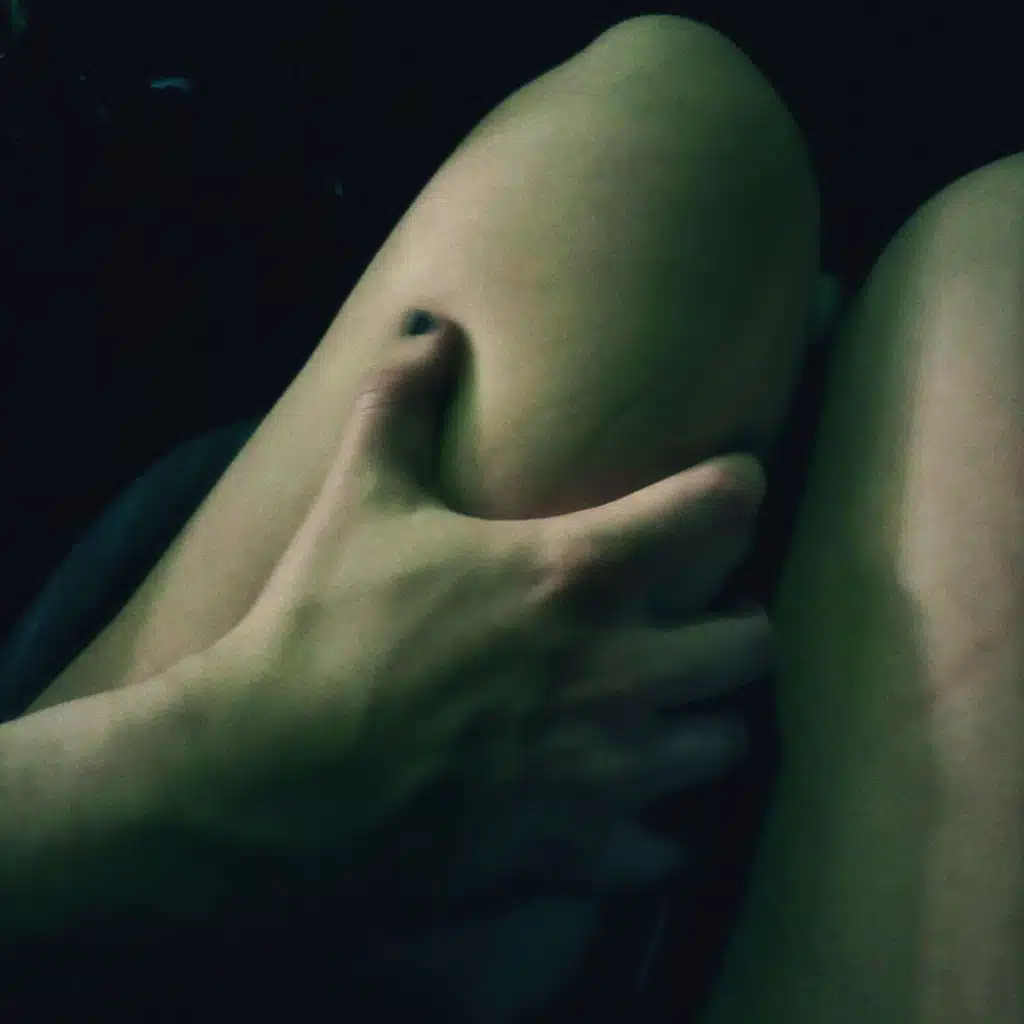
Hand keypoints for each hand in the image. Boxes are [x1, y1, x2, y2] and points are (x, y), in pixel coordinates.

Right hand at [202, 312, 773, 927]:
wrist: (271, 778)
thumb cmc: (319, 630)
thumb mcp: (358, 500)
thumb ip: (400, 403)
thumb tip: (429, 330)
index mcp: (575, 574)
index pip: (720, 509)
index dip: (736, 487)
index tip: (728, 488)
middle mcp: (614, 671)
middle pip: (755, 641)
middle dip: (735, 622)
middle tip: (694, 616)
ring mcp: (603, 770)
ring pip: (728, 742)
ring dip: (707, 716)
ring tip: (668, 705)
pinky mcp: (576, 850)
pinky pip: (671, 851)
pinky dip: (662, 828)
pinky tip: (625, 805)